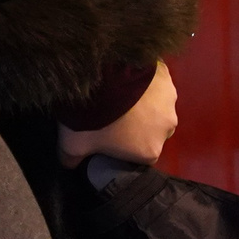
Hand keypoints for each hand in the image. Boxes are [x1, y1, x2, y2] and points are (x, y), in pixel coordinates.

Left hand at [59, 61, 178, 167]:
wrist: (99, 76)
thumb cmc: (90, 117)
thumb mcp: (73, 143)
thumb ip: (71, 158)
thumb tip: (68, 165)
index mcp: (149, 152)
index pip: (137, 154)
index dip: (121, 144)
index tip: (106, 132)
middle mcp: (167, 130)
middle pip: (150, 130)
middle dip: (135, 123)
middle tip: (111, 110)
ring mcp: (170, 102)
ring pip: (156, 105)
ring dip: (142, 101)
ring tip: (118, 91)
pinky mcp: (167, 76)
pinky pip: (156, 80)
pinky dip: (144, 80)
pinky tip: (126, 73)